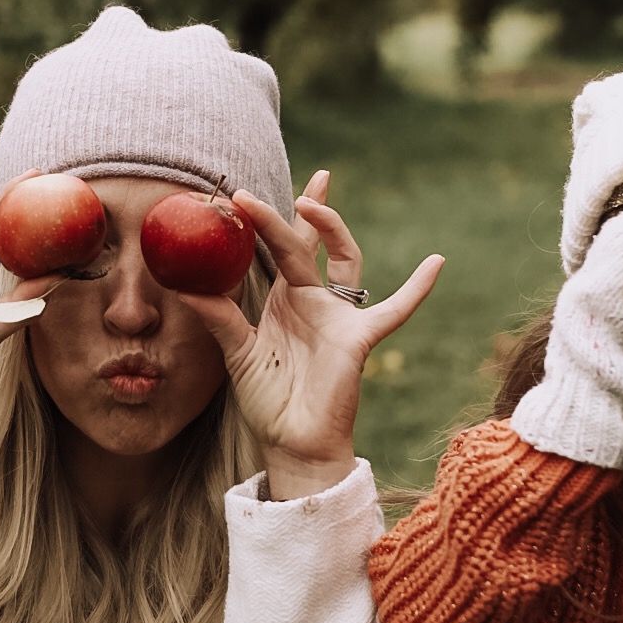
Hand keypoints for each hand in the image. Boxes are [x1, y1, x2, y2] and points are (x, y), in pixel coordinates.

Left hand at [175, 170, 443, 499]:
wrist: (294, 444)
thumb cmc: (269, 401)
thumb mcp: (238, 354)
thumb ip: (218, 318)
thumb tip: (186, 287)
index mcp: (285, 299)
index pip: (281, 247)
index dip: (270, 218)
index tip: (248, 192)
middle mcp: (315, 300)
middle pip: (312, 243)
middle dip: (308, 209)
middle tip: (305, 178)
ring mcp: (339, 316)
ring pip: (345, 261)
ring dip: (333, 231)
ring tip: (314, 205)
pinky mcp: (358, 338)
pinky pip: (394, 310)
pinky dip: (416, 289)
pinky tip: (436, 262)